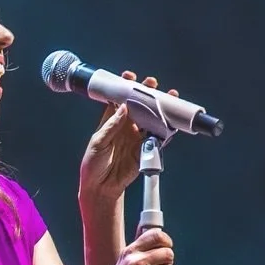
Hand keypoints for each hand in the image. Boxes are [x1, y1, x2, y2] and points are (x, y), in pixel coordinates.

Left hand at [78, 74, 175, 206]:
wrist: (101, 187)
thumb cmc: (93, 163)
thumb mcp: (98, 142)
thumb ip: (111, 125)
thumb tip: (124, 108)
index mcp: (112, 121)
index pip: (120, 100)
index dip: (125, 87)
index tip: (129, 77)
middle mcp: (126, 126)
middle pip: (139, 106)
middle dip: (147, 94)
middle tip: (153, 84)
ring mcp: (137, 137)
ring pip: (152, 120)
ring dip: (160, 110)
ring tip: (170, 98)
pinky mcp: (145, 150)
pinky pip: (158, 138)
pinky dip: (166, 130)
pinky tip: (171, 122)